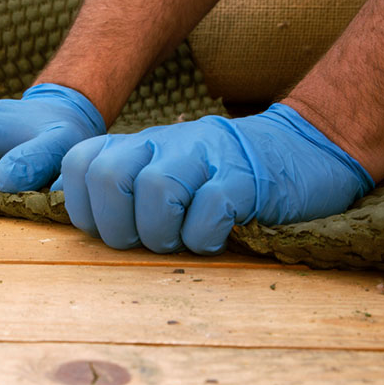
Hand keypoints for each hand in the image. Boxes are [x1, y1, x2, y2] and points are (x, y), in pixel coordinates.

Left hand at [60, 103, 373, 253]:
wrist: (305, 148)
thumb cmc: (226, 176)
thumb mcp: (169, 171)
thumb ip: (126, 187)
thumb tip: (77, 217)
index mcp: (142, 145)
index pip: (79, 163)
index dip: (83, 207)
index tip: (110, 230)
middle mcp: (167, 143)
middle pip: (107, 175)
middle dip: (117, 225)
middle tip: (146, 241)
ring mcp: (207, 157)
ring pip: (155, 189)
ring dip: (161, 232)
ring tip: (182, 240)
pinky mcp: (247, 178)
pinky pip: (210, 208)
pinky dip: (206, 236)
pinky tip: (217, 238)